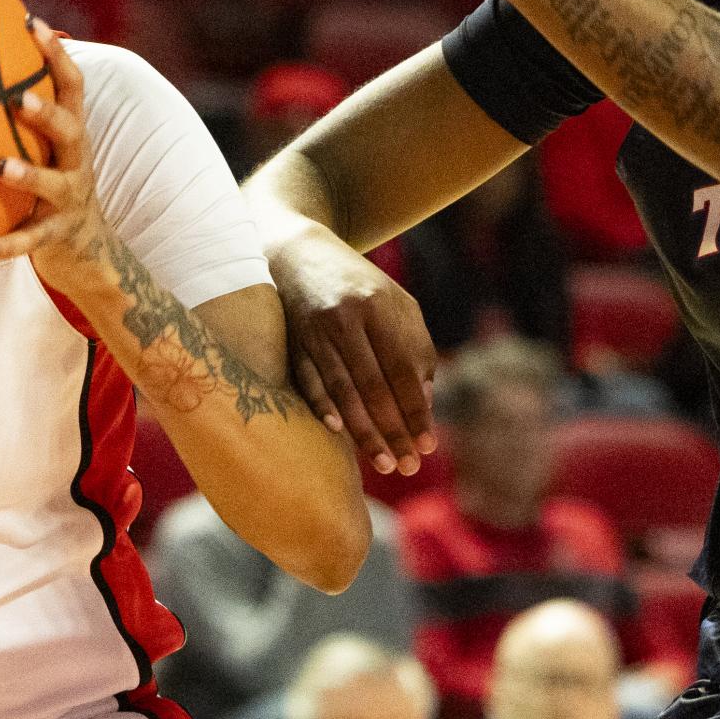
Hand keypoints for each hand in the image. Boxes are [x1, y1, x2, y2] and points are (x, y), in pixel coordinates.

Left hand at [0, 23, 111, 296]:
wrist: (89, 247)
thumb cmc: (53, 181)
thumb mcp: (46, 145)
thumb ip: (17, 113)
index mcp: (72, 133)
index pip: (71, 84)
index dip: (55, 53)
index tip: (30, 22)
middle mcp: (75, 160)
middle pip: (70, 128)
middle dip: (45, 112)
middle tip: (17, 98)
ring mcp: (69, 199)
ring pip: (52, 183)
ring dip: (28, 174)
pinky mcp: (55, 234)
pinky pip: (28, 241)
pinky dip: (2, 247)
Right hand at [272, 225, 436, 474]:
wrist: (298, 252)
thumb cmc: (359, 285)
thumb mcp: (396, 303)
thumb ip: (415, 347)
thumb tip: (423, 402)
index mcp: (378, 305)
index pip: (402, 369)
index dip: (415, 410)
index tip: (429, 445)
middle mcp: (344, 317)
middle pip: (373, 386)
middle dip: (393, 431)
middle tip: (408, 466)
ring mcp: (313, 329)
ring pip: (341, 390)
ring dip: (362, 432)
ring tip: (383, 463)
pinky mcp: (290, 340)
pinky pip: (308, 381)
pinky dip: (322, 407)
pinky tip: (337, 432)